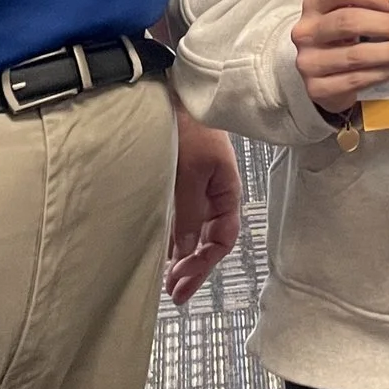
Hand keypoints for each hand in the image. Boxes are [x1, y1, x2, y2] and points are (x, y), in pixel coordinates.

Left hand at [165, 111, 242, 304]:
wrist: (176, 96)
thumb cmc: (189, 127)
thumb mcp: (190, 171)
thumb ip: (189, 211)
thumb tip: (186, 250)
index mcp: (227, 192)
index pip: (223, 238)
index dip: (205, 263)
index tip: (182, 282)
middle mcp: (214, 196)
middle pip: (210, 241)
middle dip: (194, 268)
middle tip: (173, 292)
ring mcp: (197, 191)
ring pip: (194, 234)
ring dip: (182, 257)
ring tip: (166, 280)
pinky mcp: (180, 186)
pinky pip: (181, 220)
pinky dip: (173, 239)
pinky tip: (161, 252)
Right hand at [291, 0, 388, 117]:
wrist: (322, 78)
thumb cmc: (343, 40)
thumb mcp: (347, 15)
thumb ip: (369, 6)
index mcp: (313, 4)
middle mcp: (306, 31)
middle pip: (349, 21)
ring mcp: (308, 62)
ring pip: (356, 54)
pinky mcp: (317, 88)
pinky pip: (357, 79)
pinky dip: (386, 71)